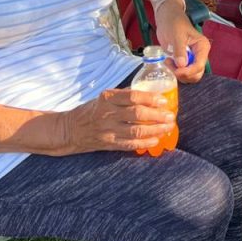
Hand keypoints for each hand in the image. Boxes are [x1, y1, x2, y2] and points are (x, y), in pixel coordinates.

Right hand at [57, 88, 174, 154]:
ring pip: (135, 131)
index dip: (150, 99)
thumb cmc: (93, 110)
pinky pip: (129, 145)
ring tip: (167, 128)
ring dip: (155, 130)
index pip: (133, 96)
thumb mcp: (105, 97)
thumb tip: (151, 95)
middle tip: (170, 116)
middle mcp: (107, 114)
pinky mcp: (108, 144)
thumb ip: (125, 96)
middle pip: (137, 114)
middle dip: (157, 116)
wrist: (71, 129)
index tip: (164, 101)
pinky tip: (156, 140)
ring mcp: (107, 130)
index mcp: (108, 98)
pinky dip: (144, 143)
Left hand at [154, 1, 209, 83]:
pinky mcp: (184, 61)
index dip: (189, 71)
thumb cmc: (174, 23)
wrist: (166, 19)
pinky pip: (183, 73)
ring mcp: (192, 59)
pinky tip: (168, 62)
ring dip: (178, 74)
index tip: (176, 71)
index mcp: (202, 46)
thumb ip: (180, 50)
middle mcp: (200, 54)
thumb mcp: (177, 35)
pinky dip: (175, 72)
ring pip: (190, 76)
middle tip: (171, 67)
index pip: (200, 65)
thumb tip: (182, 65)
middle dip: (184, 74)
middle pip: (197, 73)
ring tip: (169, 62)